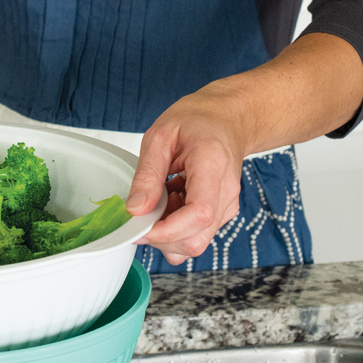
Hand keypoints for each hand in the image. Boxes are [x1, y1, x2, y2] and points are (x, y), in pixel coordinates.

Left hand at [125, 84, 248, 264]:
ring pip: (194, 243)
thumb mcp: (160, 137)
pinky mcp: (221, 214)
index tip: (139, 227)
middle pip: (195, 240)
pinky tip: (170, 203)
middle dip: (161, 238)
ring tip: (159, 201)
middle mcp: (226, 193)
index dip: (166, 231)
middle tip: (142, 213)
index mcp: (213, 166)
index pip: (198, 215)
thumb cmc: (197, 121)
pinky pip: (195, 235)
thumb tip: (135, 210)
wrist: (226, 120)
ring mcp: (226, 207)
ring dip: (167, 234)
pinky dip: (175, 228)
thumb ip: (147, 175)